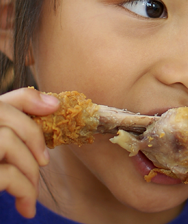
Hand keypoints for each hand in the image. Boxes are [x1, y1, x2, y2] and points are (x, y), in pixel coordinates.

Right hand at [0, 88, 58, 217]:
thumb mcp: (2, 152)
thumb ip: (17, 125)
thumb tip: (54, 103)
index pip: (0, 101)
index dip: (28, 99)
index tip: (55, 108)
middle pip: (5, 116)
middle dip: (34, 138)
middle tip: (44, 161)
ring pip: (8, 140)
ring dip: (30, 169)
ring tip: (31, 191)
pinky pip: (8, 174)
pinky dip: (25, 191)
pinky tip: (26, 207)